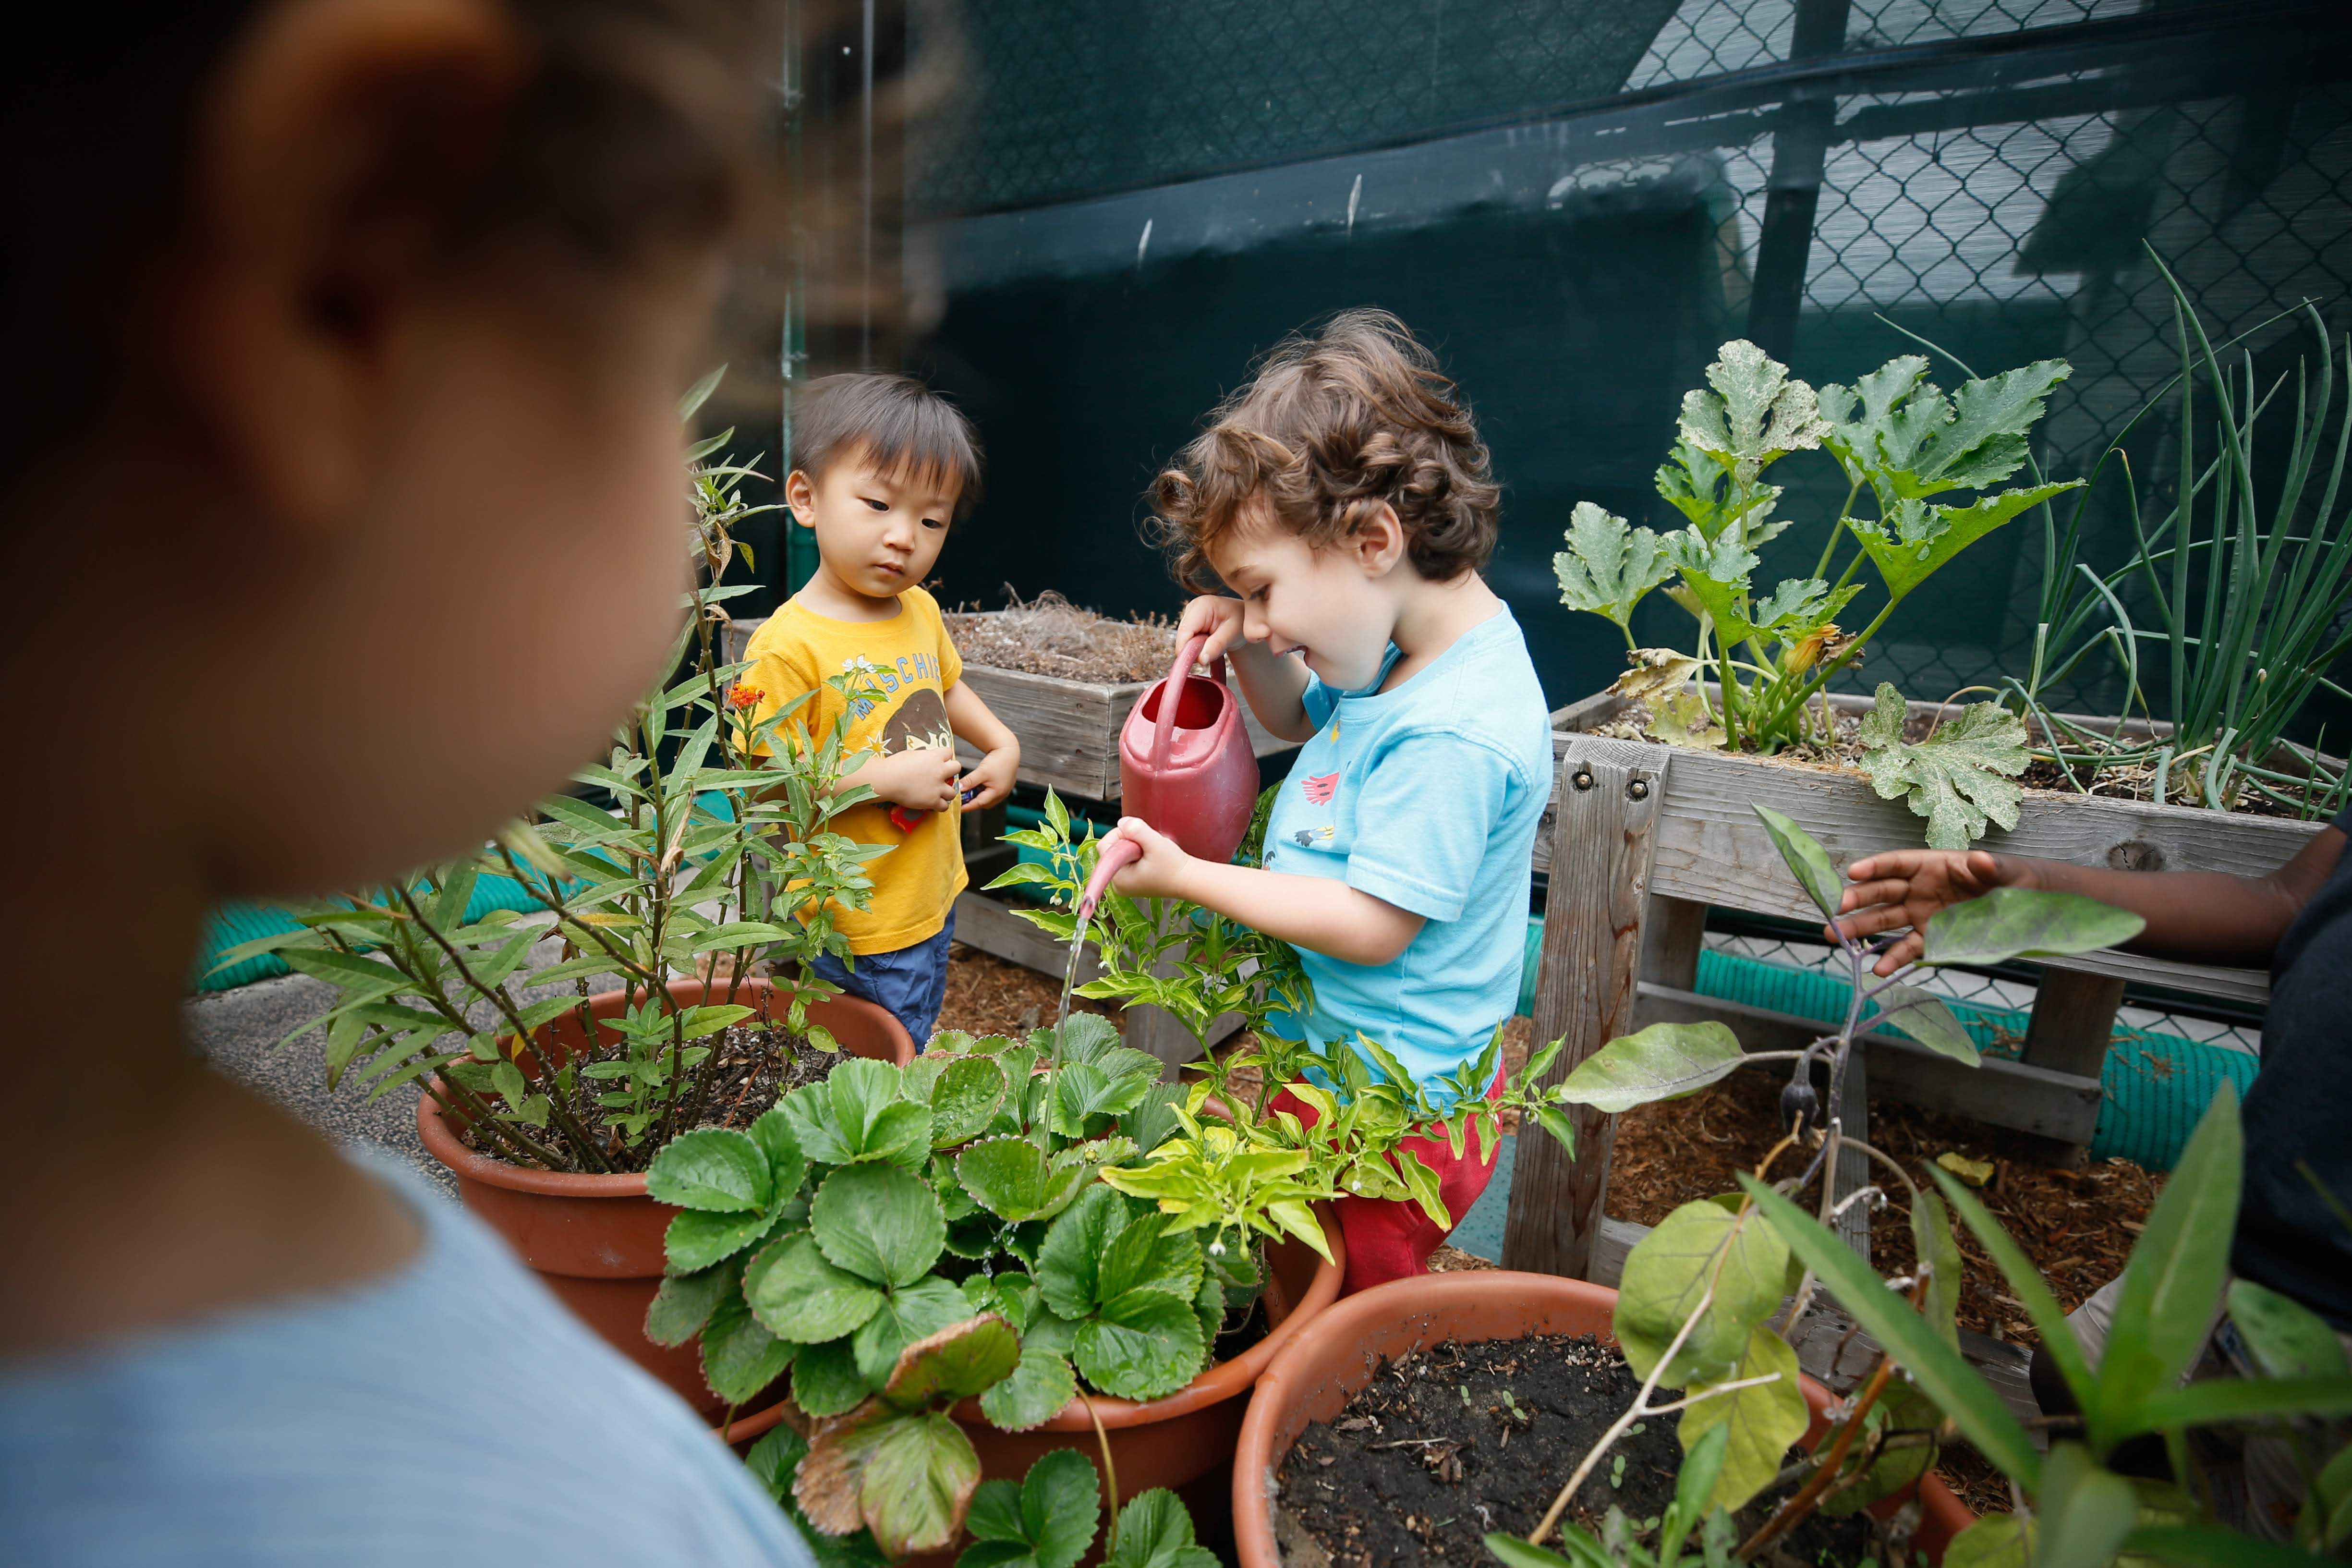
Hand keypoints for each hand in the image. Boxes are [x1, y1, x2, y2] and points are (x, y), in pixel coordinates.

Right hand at [860, 745, 960, 810]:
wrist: (887, 779)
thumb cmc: (895, 765)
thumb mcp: (912, 754)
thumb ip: (924, 756)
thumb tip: (926, 758)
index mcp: (934, 757)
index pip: (949, 752)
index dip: (944, 757)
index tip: (939, 761)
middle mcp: (939, 771)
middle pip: (957, 768)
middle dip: (951, 771)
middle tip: (942, 776)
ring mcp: (937, 787)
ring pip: (953, 791)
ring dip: (947, 792)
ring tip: (938, 792)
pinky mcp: (932, 801)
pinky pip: (944, 806)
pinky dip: (939, 806)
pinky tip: (933, 803)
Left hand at [956, 743, 1018, 809]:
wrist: (1009, 751)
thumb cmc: (999, 760)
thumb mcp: (981, 771)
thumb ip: (969, 781)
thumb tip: (958, 789)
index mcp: (997, 793)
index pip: (978, 804)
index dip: (966, 806)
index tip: (957, 807)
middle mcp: (1001, 795)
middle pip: (982, 803)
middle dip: (971, 801)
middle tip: (961, 797)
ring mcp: (1003, 791)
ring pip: (986, 799)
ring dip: (976, 796)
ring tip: (968, 788)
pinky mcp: (1003, 787)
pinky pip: (990, 793)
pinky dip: (982, 791)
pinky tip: (978, 784)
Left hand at [1102, 817, 1195, 900]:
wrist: (1188, 879)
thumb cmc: (1174, 866)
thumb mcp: (1156, 844)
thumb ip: (1137, 830)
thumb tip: (1122, 822)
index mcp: (1118, 879)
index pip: (1105, 846)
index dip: (1121, 835)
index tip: (1139, 838)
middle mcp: (1117, 884)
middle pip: (1111, 849)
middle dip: (1129, 841)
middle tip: (1148, 847)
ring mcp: (1123, 884)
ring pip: (1120, 853)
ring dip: (1134, 846)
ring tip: (1151, 853)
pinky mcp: (1130, 881)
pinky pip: (1126, 859)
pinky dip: (1137, 853)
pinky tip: (1150, 858)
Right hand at [1175, 594, 1247, 664]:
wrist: (1244, 619)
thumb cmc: (1241, 622)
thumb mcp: (1232, 634)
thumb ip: (1216, 645)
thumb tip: (1201, 659)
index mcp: (1201, 606)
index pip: (1184, 632)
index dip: (1187, 650)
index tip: (1199, 662)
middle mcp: (1191, 608)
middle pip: (1182, 638)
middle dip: (1195, 650)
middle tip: (1214, 650)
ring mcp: (1189, 615)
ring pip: (1184, 642)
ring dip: (1197, 649)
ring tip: (1215, 644)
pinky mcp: (1189, 624)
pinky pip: (1188, 642)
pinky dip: (1198, 647)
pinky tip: (1210, 643)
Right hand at [1834, 849, 2033, 973]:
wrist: (2024, 904)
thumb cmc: (2011, 879)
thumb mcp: (2003, 870)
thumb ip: (1988, 867)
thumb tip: (1981, 860)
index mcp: (1931, 866)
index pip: (1896, 864)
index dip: (1874, 867)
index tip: (1853, 873)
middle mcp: (1919, 889)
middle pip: (1882, 893)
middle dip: (1857, 900)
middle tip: (1837, 910)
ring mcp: (1921, 915)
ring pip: (1885, 921)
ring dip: (1860, 929)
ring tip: (1836, 938)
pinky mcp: (1930, 938)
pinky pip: (1907, 948)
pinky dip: (1892, 959)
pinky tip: (1878, 969)